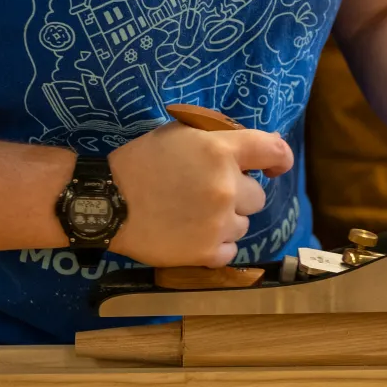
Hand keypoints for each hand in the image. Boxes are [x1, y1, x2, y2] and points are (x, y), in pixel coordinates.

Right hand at [108, 121, 292, 267]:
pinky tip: (191, 234)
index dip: (280, 159)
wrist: (106, 202)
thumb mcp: (181, 134)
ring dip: (226, 221)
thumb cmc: (142, 161)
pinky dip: (215, 246)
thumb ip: (223, 139)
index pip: (274, 151)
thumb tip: (268, 147)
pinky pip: (229, 250)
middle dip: (238, 195)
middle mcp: (226, 187)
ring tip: (192, 215)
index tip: (274, 167)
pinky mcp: (206, 253)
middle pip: (257, 196)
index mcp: (221, 151)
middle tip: (206, 194)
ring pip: (243, 224)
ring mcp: (218, 222)